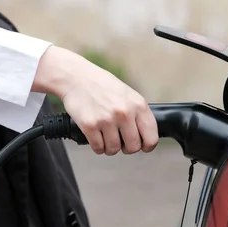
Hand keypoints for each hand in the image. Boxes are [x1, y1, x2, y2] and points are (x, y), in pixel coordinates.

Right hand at [33, 46, 158, 154]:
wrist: (76, 77)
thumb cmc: (102, 86)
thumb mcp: (127, 94)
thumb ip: (137, 113)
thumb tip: (143, 136)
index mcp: (138, 105)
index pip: (151, 137)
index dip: (147, 146)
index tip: (142, 146)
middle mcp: (124, 113)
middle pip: (133, 147)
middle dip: (126, 148)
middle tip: (120, 141)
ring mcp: (107, 120)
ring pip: (114, 149)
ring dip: (109, 147)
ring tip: (105, 136)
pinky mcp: (90, 125)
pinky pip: (98, 148)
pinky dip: (97, 146)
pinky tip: (96, 136)